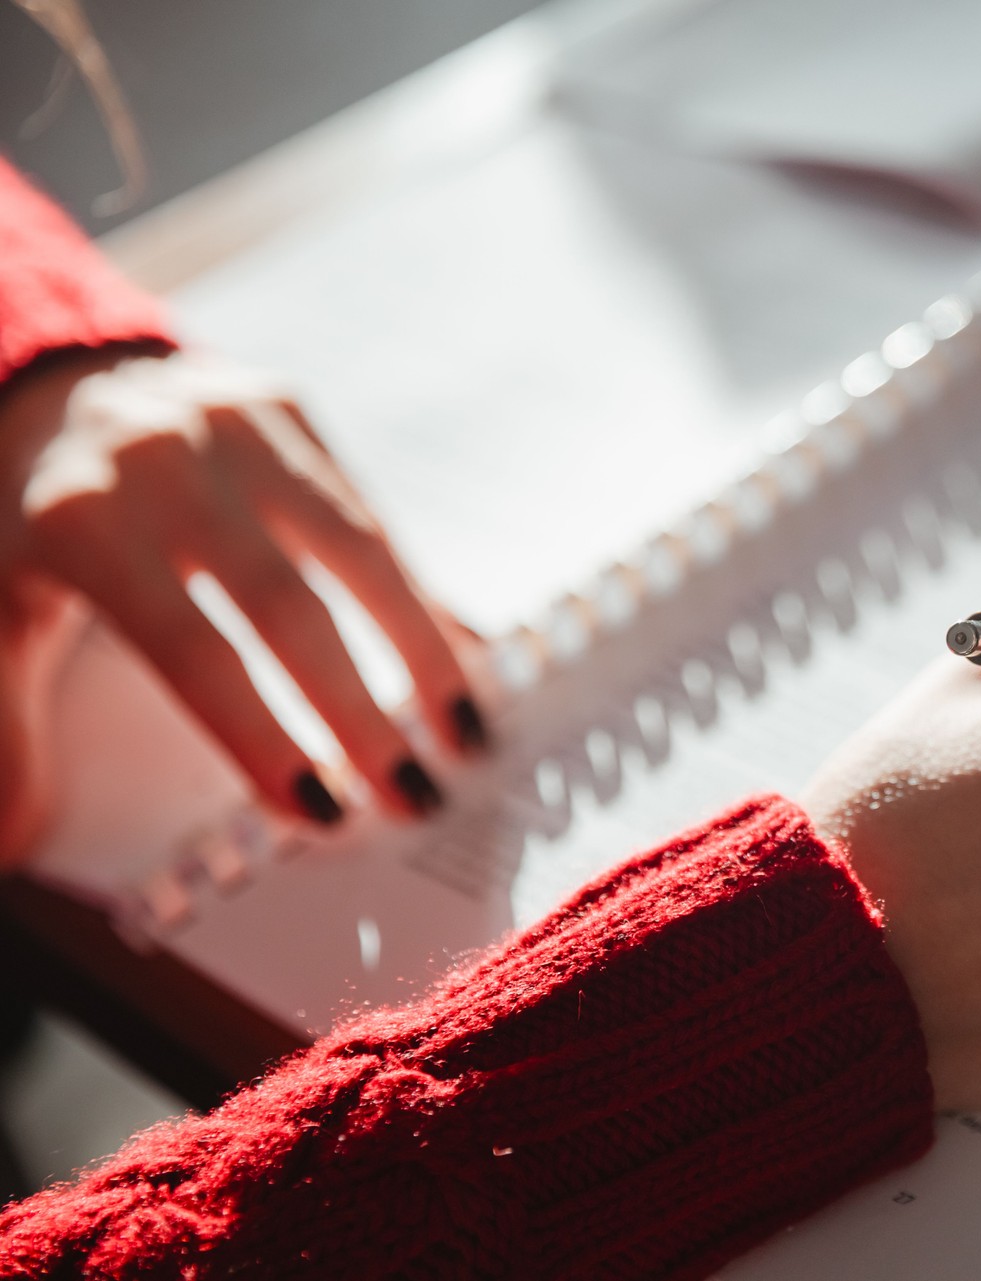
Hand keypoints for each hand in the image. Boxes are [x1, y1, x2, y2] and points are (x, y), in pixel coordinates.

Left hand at [0, 348, 486, 861]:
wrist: (53, 384)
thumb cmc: (38, 525)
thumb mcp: (0, 616)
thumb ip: (9, 724)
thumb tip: (10, 842)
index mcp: (79, 521)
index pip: (190, 647)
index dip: (261, 732)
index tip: (322, 808)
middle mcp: (161, 461)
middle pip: (284, 604)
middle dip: (359, 709)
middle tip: (413, 795)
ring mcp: (232, 425)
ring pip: (355, 548)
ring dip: (421, 651)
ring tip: (464, 734)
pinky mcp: (287, 407)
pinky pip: (370, 515)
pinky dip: (418, 595)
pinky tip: (459, 660)